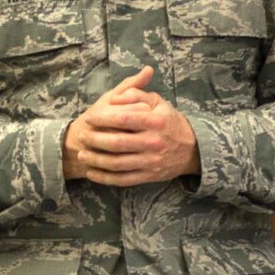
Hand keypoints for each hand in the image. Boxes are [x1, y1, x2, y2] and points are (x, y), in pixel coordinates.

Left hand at [63, 66, 200, 185]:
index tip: (89, 117)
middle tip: (81, 136)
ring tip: (82, 155)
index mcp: (156, 122)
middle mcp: (154, 142)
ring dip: (95, 160)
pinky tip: (92, 173)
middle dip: (94, 140)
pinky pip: (123, 180)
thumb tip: (115, 97)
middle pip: (117, 143)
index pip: (124, 119)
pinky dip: (105, 178)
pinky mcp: (149, 176)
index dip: (103, 119)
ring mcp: (151, 161)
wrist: (192, 148)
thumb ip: (136, 94)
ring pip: (117, 164)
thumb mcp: (158, 102)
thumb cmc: (168, 121)